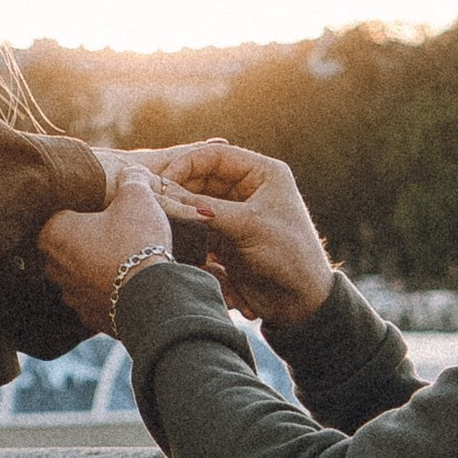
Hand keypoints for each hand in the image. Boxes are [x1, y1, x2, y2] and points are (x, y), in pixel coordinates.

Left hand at [38, 169, 170, 329]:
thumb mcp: (137, 198)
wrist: (153, 296)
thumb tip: (133, 173)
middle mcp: (55, 267)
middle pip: (65, 245)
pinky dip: (106, 291)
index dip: (78, 209)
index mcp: (55, 234)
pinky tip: (125, 283)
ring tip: (121, 258)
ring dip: (94, 266)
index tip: (98, 208)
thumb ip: (131, 179)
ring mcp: (71, 295)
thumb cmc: (137, 242)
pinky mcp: (89, 316)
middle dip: (84, 238)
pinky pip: (93, 298)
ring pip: (78, 274)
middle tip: (111, 230)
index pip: (56, 214)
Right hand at [150, 141, 334, 327]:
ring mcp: (236, 214)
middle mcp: (249, 189)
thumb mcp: (248, 226)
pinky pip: (199, 227)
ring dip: (181, 212)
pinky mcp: (227, 238)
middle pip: (202, 178)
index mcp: (263, 173)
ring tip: (160, 218)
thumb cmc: (289, 255)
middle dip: (180, 189)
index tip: (164, 178)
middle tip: (155, 200)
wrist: (302, 301)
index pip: (216, 156)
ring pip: (197, 204)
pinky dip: (187, 231)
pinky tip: (172, 235)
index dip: (187, 163)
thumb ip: (207, 209)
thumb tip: (165, 195)